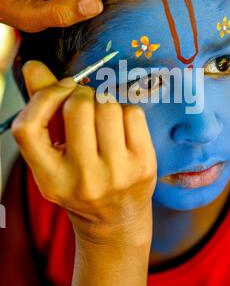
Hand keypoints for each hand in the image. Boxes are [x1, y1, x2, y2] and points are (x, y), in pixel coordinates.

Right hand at [12, 60, 156, 244]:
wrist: (115, 220)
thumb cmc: (80, 182)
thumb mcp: (54, 157)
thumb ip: (42, 111)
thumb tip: (33, 65)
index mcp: (50, 179)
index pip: (29, 127)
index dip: (43, 98)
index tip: (58, 91)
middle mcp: (82, 180)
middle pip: (76, 107)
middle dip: (80, 95)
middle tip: (83, 104)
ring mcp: (116, 174)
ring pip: (107, 106)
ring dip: (103, 102)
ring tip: (102, 118)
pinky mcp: (143, 165)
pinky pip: (132, 112)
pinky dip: (124, 110)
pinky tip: (120, 127)